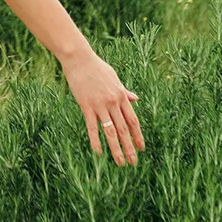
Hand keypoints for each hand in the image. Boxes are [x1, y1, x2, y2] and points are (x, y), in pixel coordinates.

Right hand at [60, 44, 143, 164]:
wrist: (79, 59)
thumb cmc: (97, 68)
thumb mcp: (115, 78)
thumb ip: (125, 91)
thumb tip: (136, 99)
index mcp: (121, 96)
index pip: (133, 120)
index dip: (138, 135)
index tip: (142, 148)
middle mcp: (113, 102)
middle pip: (124, 129)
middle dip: (129, 147)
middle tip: (133, 162)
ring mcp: (100, 105)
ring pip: (111, 131)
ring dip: (116, 149)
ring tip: (120, 162)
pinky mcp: (86, 106)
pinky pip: (92, 127)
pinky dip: (96, 141)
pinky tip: (99, 152)